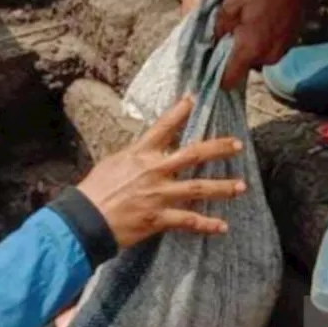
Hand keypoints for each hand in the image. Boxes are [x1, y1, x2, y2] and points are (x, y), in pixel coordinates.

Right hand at [76, 95, 245, 248]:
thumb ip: (135, 157)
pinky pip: (188, 221)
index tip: (193, 99)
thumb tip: (146, 152)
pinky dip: (207, 224)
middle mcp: (154, 170)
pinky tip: (222, 227)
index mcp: (140, 153)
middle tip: (238, 144)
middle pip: (194, 154)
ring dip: (222, 187)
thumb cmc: (95, 190)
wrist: (86, 218)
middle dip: (219, 148)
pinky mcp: (159, 218)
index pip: (164, 126)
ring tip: (241, 187)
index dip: (180, 111)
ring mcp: (159, 194)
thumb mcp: (113, 163)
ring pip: (198, 188)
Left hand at [214, 0, 316, 89]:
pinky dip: (260, 39)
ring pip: (254, 57)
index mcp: (250, 49)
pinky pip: (267, 49)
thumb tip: (216, 40)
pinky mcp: (288, 45)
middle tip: (229, 30)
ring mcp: (280, 52)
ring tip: (246, 20)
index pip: (229, 81)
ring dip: (247, 44)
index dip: (216, 76)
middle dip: (232, 52)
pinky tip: (260, 19)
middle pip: (242, 66)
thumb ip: (219, 27)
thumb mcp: (231, 2)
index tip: (210, 62)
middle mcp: (267, 57)